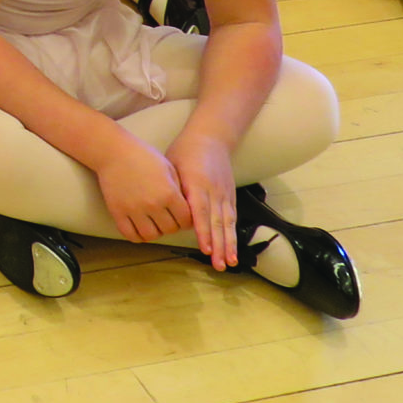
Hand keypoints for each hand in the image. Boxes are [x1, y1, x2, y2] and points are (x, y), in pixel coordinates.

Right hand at [93, 131, 191, 243]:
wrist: (113, 151)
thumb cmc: (143, 156)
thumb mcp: (168, 169)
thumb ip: (179, 191)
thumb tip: (187, 210)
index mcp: (169, 193)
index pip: (186, 220)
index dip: (187, 220)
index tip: (182, 216)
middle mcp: (153, 205)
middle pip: (170, 229)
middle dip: (172, 225)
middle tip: (168, 217)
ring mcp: (134, 210)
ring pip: (151, 236)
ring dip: (156, 231)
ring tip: (154, 222)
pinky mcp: (117, 212)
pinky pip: (130, 235)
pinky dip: (137, 236)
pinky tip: (140, 227)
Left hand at [167, 128, 240, 269]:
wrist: (211, 138)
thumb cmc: (185, 151)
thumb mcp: (172, 165)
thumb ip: (173, 189)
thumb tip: (169, 213)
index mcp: (197, 183)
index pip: (200, 210)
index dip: (203, 231)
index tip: (204, 248)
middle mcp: (214, 191)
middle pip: (217, 222)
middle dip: (218, 245)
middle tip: (218, 265)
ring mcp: (224, 194)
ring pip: (227, 223)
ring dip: (229, 244)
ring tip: (230, 263)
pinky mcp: (230, 196)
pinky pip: (232, 218)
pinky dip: (233, 235)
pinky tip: (233, 249)